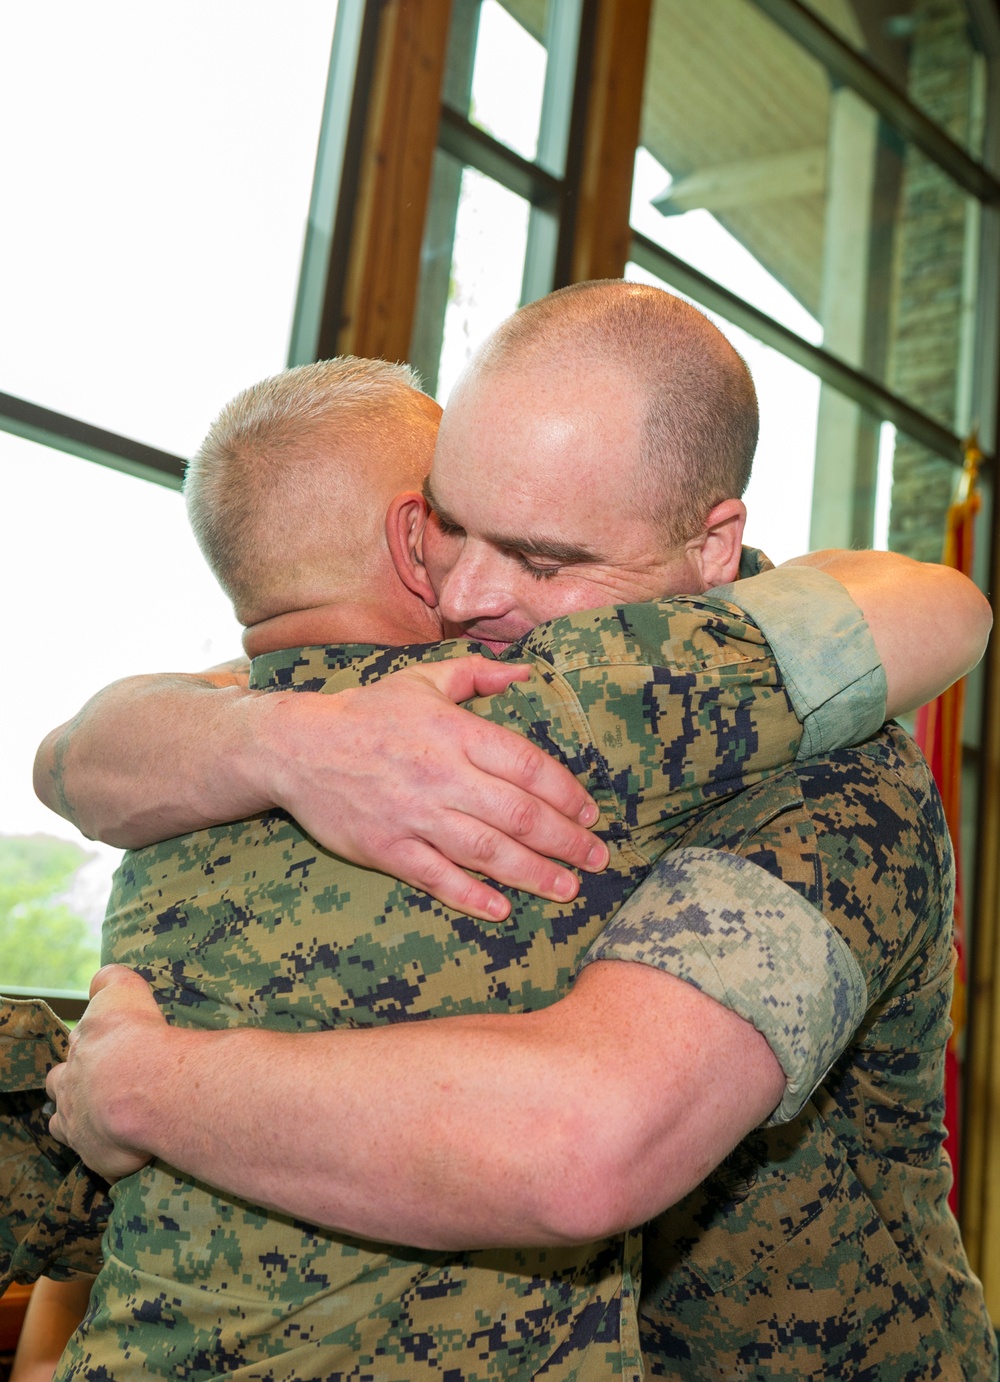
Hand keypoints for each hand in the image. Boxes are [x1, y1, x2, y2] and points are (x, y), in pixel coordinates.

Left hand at [47, 966, 163, 1180]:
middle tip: (95, 1085)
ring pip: (63, 1124)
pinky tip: (124, 1150)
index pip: (77, 1044)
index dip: (91, 1045)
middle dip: (70, 1083)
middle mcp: (72, 1085)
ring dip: (76, 1121)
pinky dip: (106, 1154)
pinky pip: (96, 1159)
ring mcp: (79, 1123)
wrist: (143, 1086)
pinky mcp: (96, 1155)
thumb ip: (110, 981)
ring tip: (97, 1122)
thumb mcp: (123, 991)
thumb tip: (101, 979)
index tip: (106, 1047)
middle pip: (59, 1083)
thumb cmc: (136, 1036)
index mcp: (82, 1047)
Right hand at [260, 655, 608, 920]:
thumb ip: (476, 675)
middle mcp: (440, 774)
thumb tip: (525, 672)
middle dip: (564, 840)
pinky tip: (502, 908)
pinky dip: (470, 894)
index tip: (590, 814)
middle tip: (597, 859)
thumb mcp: (422, 680)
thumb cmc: (367, 712)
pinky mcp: (385, 848)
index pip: (526, 766)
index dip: (566, 793)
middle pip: (517, 813)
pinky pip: (435, 876)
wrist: (296, 747)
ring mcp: (412, 814)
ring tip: (567, 889)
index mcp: (454, 731)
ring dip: (533, 873)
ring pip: (485, 850)